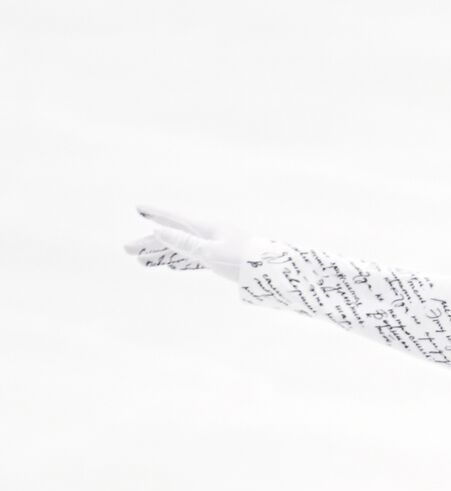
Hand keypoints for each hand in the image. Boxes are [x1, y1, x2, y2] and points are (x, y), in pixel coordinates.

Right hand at [123, 205, 255, 282]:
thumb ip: (183, 242)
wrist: (274, 273)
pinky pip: (194, 258)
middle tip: (126, 249)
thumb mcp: (210, 253)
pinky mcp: (222, 259)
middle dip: (150, 242)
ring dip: (161, 253)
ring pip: (182, 248)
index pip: (175, 218)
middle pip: (174, 236)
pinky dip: (179, 260)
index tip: (138, 207)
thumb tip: (157, 230)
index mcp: (207, 228)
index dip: (156, 214)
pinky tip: (169, 265)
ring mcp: (216, 246)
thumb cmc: (244, 261)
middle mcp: (210, 234)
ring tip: (141, 261)